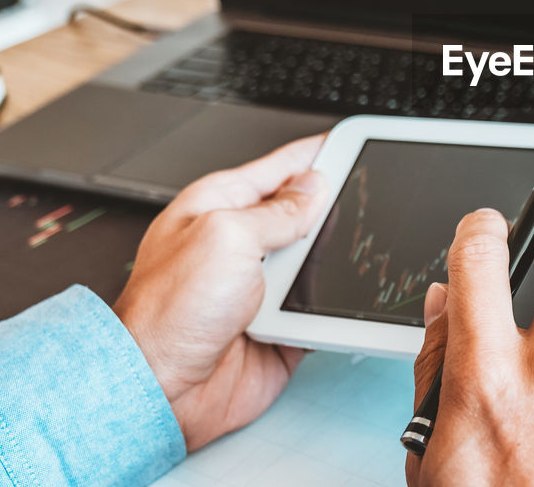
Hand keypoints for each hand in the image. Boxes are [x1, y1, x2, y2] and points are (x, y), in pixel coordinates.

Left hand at [113, 136, 328, 450]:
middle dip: (337, 207)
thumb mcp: (228, 235)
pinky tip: (343, 298)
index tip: (356, 142)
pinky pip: (320, 306)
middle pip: (306, 212)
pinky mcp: (278, 324)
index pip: (282, 167)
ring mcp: (260, 284)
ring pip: (320, 259)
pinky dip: (334, 305)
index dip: (319, 153)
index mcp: (221, 205)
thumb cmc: (167, 314)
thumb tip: (315, 186)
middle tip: (370, 199)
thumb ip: (279, 210)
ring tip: (354, 253)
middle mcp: (240, 242)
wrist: (163, 390)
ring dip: (335, 260)